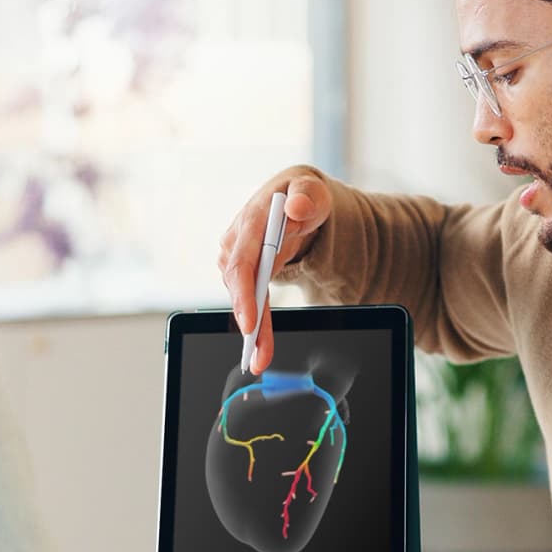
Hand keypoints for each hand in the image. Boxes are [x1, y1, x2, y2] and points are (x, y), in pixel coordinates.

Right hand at [218, 167, 331, 372]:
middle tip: (256, 355)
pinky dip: (255, 326)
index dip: (243, 293)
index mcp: (252, 219)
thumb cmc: (304, 197)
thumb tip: (296, 208)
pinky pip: (249, 302)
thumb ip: (307, 198)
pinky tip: (260, 349)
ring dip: (251, 330)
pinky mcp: (244, 272)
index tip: (249, 321)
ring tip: (260, 359)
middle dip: (247, 321)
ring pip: (242, 299)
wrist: (298, 202)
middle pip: (238, 286)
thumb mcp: (313, 192)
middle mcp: (237, 241)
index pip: (242, 260)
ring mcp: (238, 258)